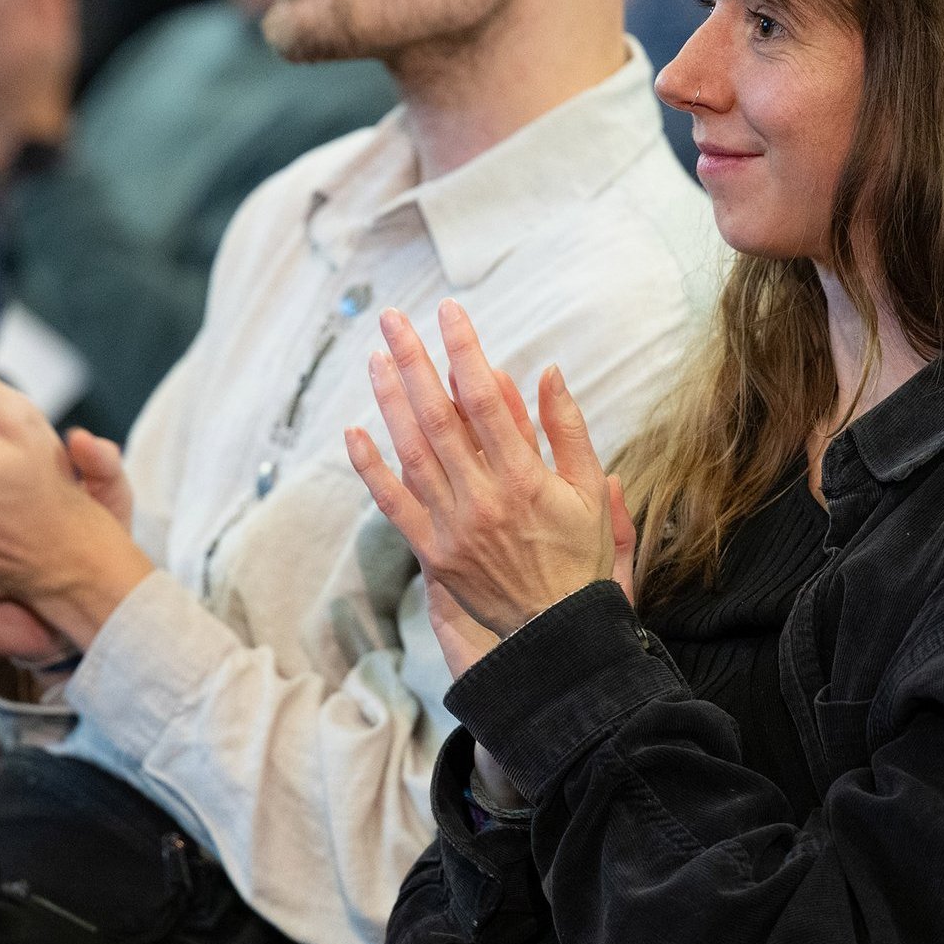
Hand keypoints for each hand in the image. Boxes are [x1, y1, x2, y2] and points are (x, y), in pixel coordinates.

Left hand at [343, 301, 628, 643]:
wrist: (556, 631)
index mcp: (524, 477)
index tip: (449, 312)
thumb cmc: (579, 555)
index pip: (485, 399)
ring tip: (376, 357)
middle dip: (413, 361)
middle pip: (438, 416)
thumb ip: (568, 429)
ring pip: (411, 452)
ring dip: (390, 401)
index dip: (463, 350)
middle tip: (393, 319)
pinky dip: (371, 468)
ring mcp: (451, 525)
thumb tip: (547, 371)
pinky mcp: (432, 551)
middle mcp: (481, 497)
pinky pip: (393, 503)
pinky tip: (354, 431)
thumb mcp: (588, 490)